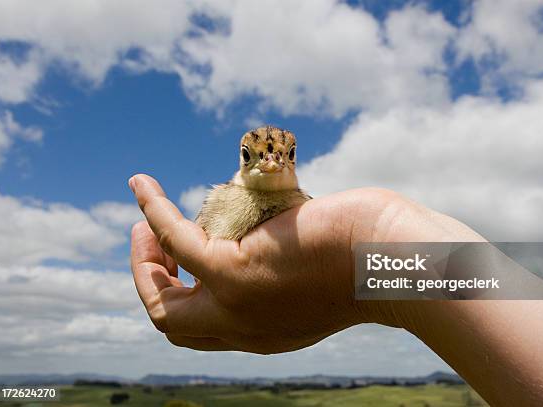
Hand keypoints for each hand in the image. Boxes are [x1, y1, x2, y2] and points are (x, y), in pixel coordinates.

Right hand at [129, 174, 481, 353]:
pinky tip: (142, 186)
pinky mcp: (235, 271)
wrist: (400, 257)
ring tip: (144, 219)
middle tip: (151, 245)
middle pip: (173, 322)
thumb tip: (276, 230)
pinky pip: (174, 240)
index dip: (182, 296)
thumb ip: (290, 266)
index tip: (178, 260)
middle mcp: (247, 328)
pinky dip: (153, 211)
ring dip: (145, 257)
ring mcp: (237, 303)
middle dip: (153, 285)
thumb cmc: (375, 256)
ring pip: (163, 298)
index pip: (204, 329)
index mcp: (267, 330)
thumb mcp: (321, 270)